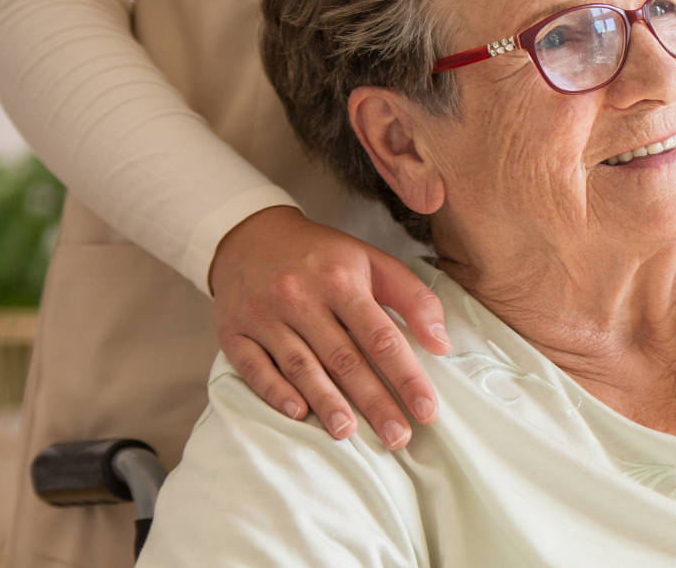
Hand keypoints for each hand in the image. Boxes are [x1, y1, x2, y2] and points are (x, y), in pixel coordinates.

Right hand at [208, 206, 447, 448]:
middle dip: (374, 402)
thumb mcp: (372, 262)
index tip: (427, 410)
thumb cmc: (323, 258)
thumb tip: (442, 343)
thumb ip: (413, 298)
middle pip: (344, 359)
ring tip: (350, 434)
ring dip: (327, 403)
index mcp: (341, 281)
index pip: (381, 337)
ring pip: (301, 366)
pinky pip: (254, 367)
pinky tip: (298, 413)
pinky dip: (275, 392)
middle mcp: (302, 298)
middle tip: (398, 438)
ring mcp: (264, 315)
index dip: (406, 376)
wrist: (250, 236)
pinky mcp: (233, 331)